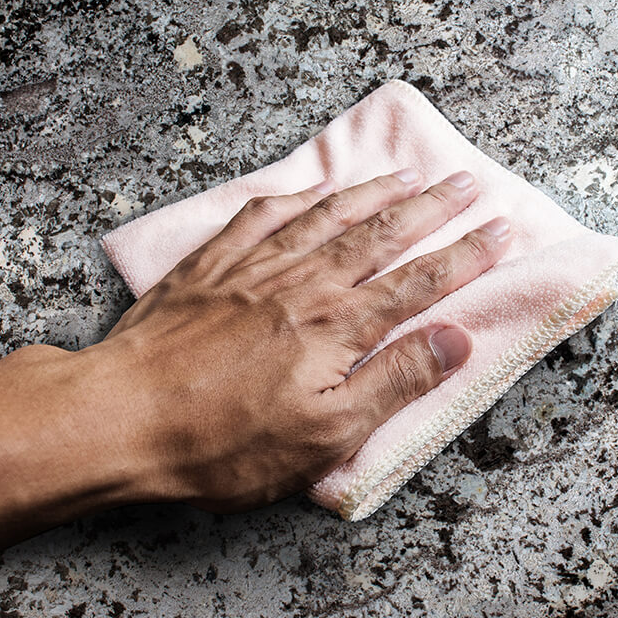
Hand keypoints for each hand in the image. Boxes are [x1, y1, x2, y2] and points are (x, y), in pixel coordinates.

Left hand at [98, 168, 511, 511]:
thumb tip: (455, 339)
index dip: (464, 256)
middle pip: (379, 236)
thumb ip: (394, 381)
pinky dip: (291, 198)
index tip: (498, 230)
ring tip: (404, 174)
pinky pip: (258, 217)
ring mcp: (252, 269)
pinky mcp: (208, 268)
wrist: (120, 419)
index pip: (418, 282)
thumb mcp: (326, 435)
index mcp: (336, 328)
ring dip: (370, 193)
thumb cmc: (223, 443)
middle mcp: (301, 285)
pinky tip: (308, 188)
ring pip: (325, 217)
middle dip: (429, 208)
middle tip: (463, 183)